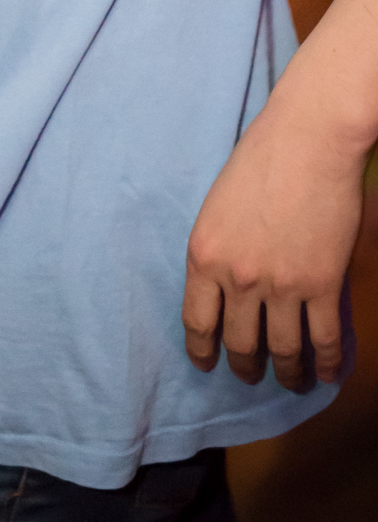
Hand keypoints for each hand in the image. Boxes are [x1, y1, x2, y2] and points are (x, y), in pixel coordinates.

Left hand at [182, 87, 363, 391]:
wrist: (307, 140)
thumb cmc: (259, 160)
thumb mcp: (218, 207)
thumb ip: (220, 250)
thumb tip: (228, 287)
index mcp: (203, 255)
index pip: (197, 321)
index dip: (202, 351)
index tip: (206, 365)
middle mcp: (238, 278)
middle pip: (240, 343)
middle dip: (245, 367)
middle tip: (250, 375)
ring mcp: (281, 285)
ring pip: (282, 350)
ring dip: (287, 373)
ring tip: (290, 381)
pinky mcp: (321, 284)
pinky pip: (322, 339)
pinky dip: (323, 363)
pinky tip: (324, 374)